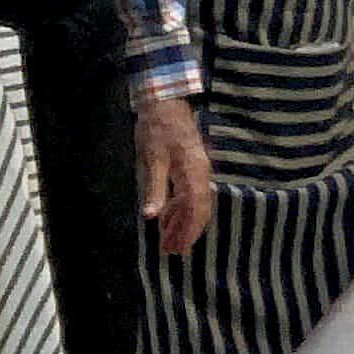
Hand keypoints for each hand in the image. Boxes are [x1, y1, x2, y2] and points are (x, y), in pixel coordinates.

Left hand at [136, 97, 212, 254]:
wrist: (165, 102)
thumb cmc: (157, 128)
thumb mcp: (152, 159)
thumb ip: (155, 189)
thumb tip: (152, 217)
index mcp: (194, 173)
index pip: (197, 209)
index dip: (189, 231)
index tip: (178, 248)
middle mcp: (201, 174)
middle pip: (199, 210)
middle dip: (187, 232)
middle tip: (172, 252)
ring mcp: (198, 170)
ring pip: (195, 204)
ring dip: (183, 223)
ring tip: (169, 240)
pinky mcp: (191, 167)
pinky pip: (190, 194)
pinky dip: (180, 209)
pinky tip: (167, 218)